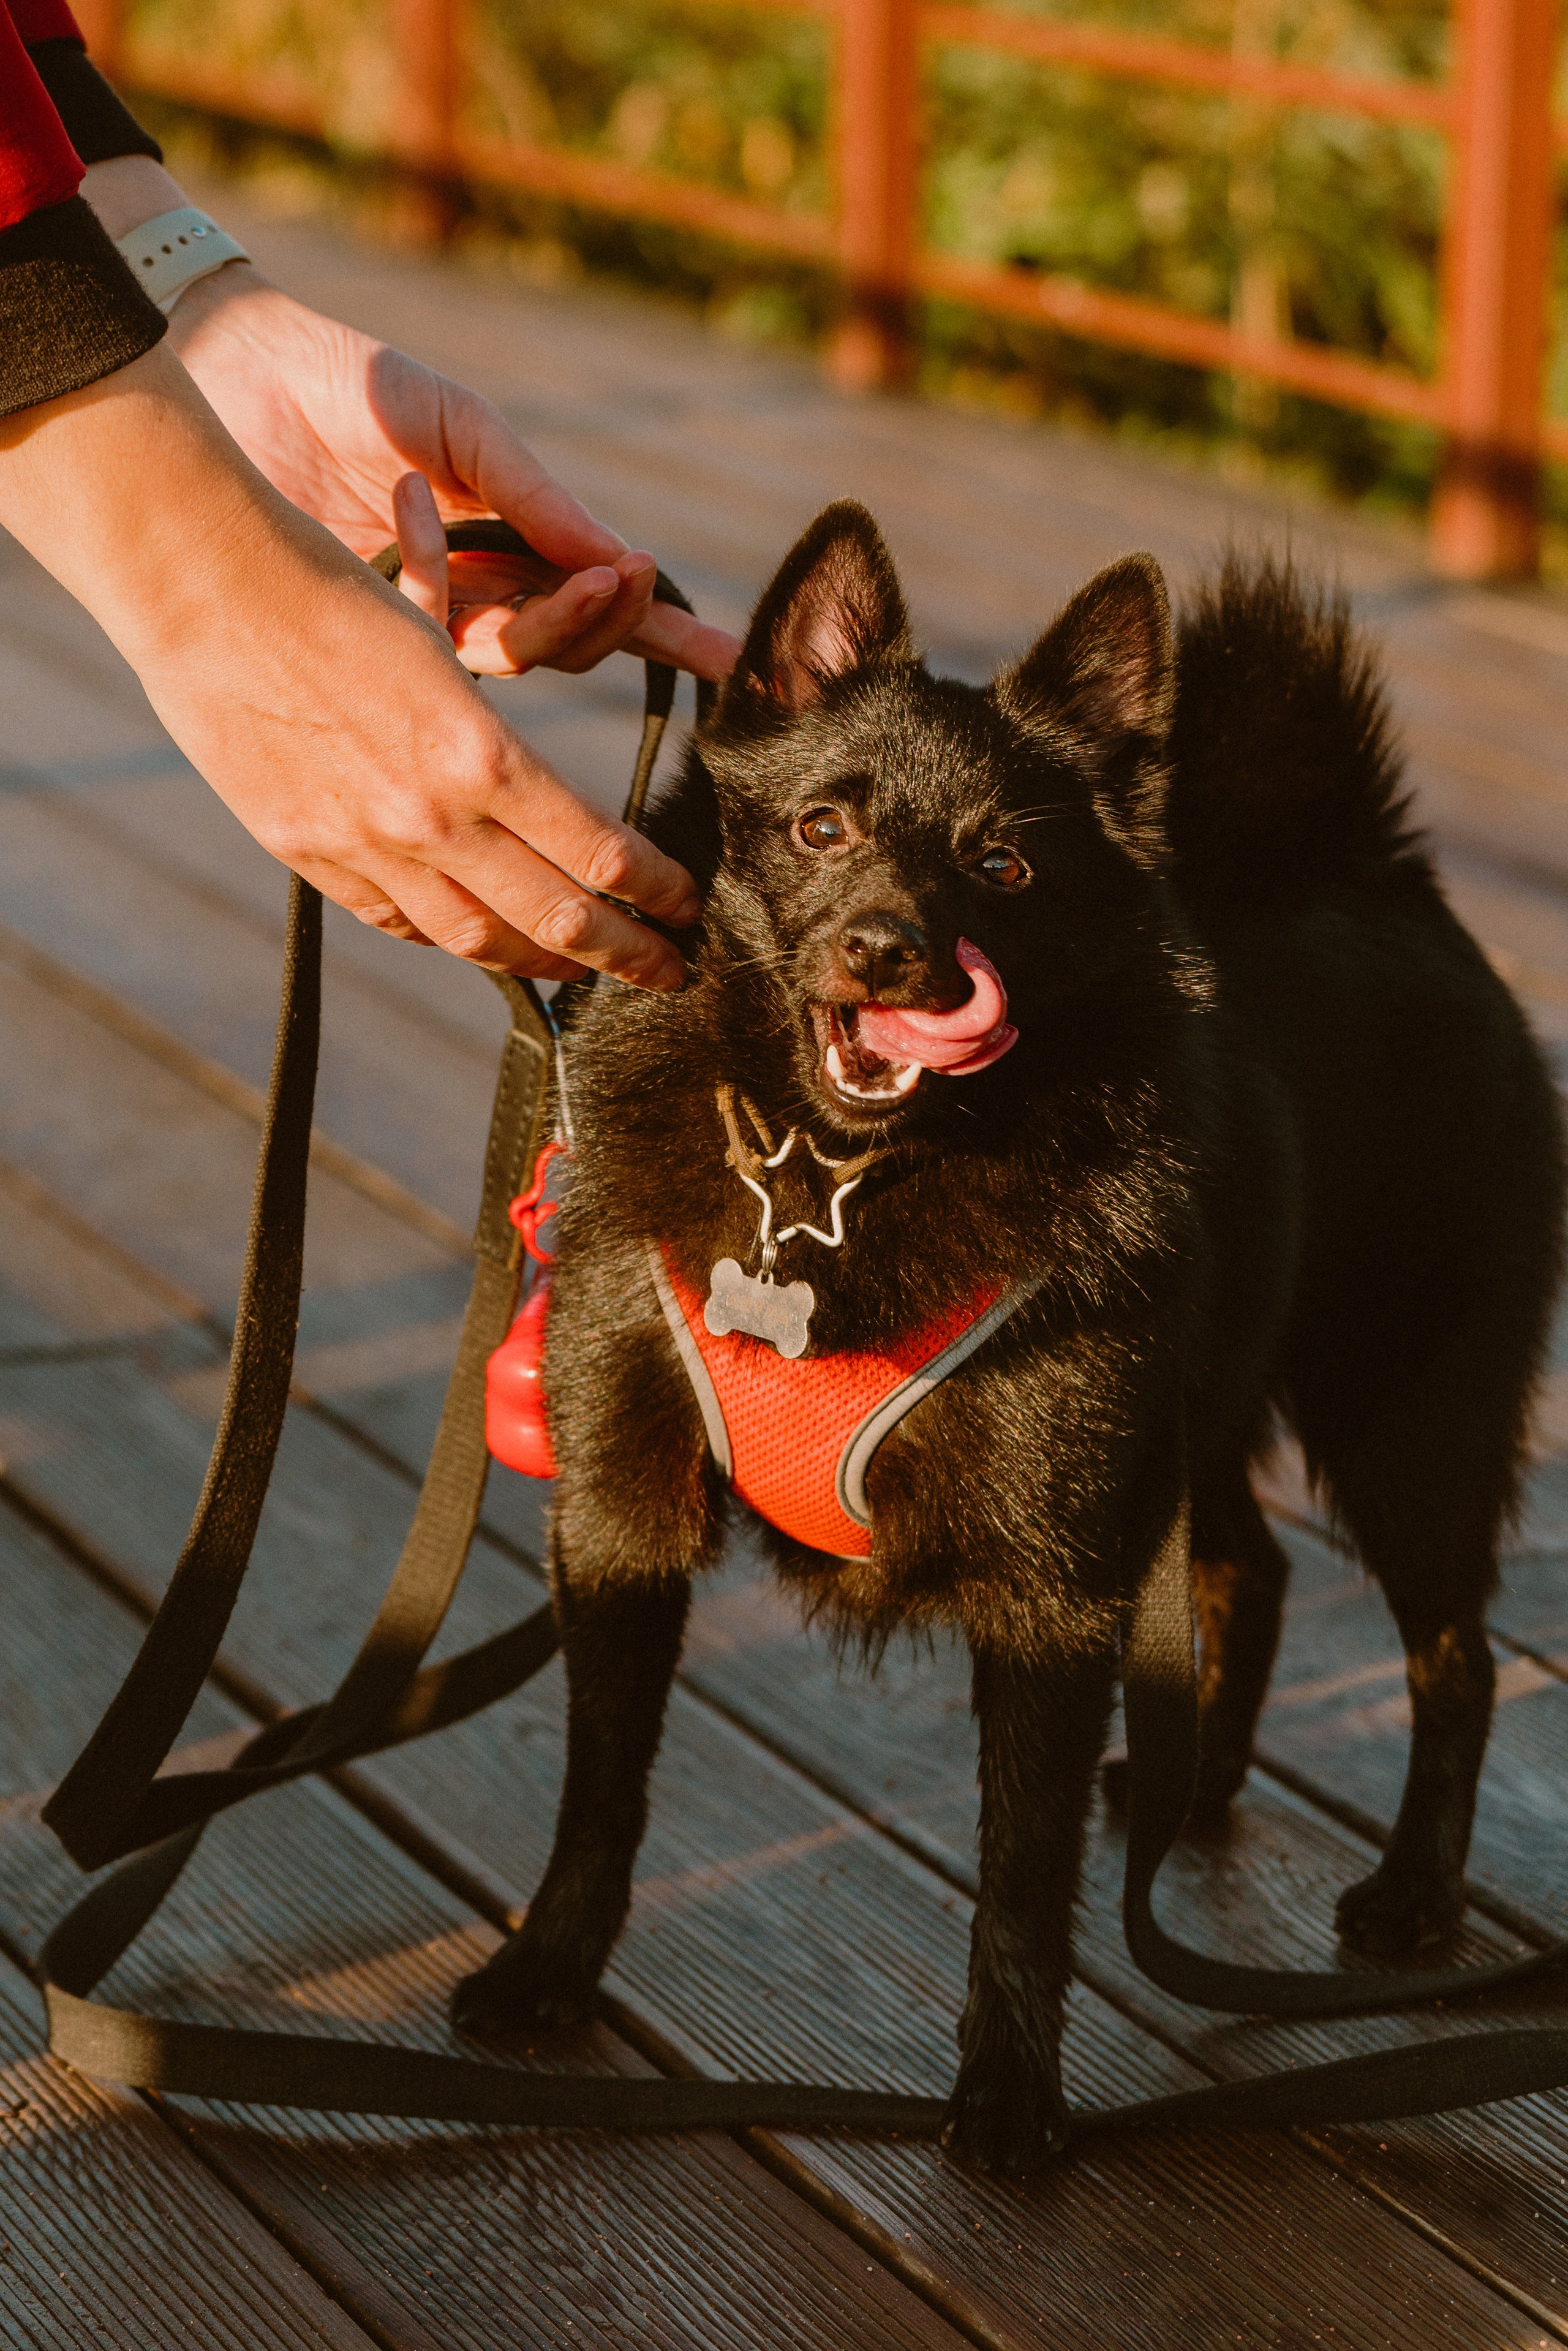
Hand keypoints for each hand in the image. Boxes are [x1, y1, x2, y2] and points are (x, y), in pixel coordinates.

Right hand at [0, 345, 696, 985]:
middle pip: (559, 921)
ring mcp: (367, 848)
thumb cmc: (333, 590)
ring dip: (548, 965)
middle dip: (629, 954)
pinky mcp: (311, 856)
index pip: (600, 854)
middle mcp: (431, 819)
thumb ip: (493, 752)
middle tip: (672, 971)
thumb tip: (547, 813)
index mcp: (481, 756)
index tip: (687, 905)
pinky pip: (404, 925)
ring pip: (483, 943)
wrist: (203, 586)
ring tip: (589, 969)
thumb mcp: (441, 657)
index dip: (656, 892)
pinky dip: (456, 943)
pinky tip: (485, 944)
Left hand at [79, 157, 740, 684]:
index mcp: (514, 546)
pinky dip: (430, 570)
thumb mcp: (466, 429)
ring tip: (511, 540)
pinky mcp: (367, 634)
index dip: (667, 638)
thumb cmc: (354, 389)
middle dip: (602, 618)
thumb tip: (621, 563)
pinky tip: (404, 506)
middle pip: (567, 646)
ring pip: (509, 659)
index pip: (602, 607)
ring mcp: (423, 621)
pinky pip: (431, 634)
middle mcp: (476, 595)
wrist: (235, 376)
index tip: (732, 663)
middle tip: (624, 580)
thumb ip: (539, 498)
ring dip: (535, 612)